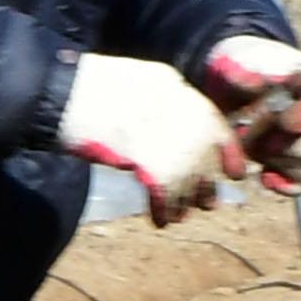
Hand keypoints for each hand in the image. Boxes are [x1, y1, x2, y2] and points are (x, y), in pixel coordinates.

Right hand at [60, 53, 231, 223]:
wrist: (64, 93)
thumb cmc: (95, 85)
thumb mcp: (143, 80)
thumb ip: (166, 98)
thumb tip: (180, 120)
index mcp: (181, 93)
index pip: (217, 126)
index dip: (229, 153)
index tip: (235, 173)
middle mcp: (184, 118)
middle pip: (204, 158)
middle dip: (206, 183)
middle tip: (208, 202)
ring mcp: (170, 142)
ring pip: (188, 181)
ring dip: (185, 201)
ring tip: (181, 214)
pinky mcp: (150, 166)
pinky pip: (165, 197)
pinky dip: (163, 211)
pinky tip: (160, 221)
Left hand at [204, 34, 300, 192]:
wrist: (230, 85)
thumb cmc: (239, 69)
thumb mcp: (236, 64)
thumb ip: (243, 73)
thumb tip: (253, 84)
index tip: (286, 123)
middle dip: (296, 148)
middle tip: (265, 145)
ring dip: (290, 166)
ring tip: (261, 155)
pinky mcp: (299, 163)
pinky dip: (287, 186)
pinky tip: (265, 177)